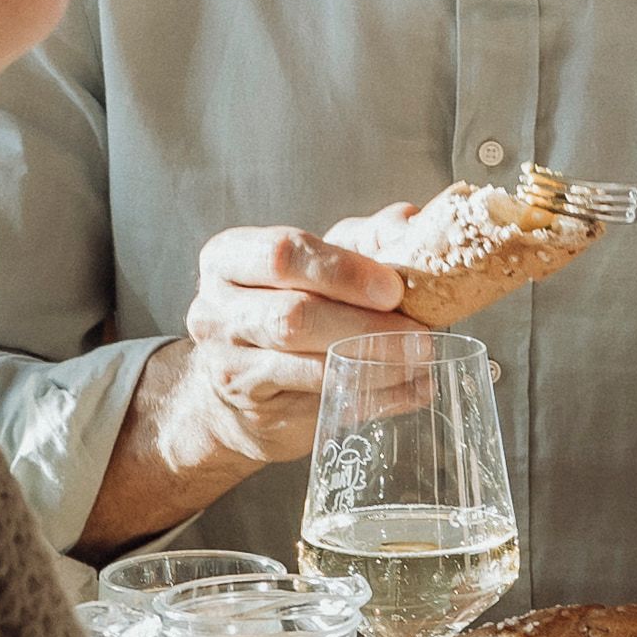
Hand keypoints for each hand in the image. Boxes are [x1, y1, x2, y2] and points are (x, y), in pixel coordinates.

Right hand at [77, 221, 413, 551]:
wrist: (244, 385)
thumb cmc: (294, 304)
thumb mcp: (325, 261)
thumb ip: (367, 238)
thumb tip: (411, 224)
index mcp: (229, 258)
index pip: (281, 254)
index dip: (342, 271)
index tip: (393, 287)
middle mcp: (217, 312)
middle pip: (293, 316)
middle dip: (364, 324)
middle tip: (419, 333)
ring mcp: (229, 368)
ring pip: (307, 367)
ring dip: (375, 364)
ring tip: (419, 360)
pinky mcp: (255, 412)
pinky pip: (322, 405)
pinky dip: (373, 396)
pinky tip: (408, 389)